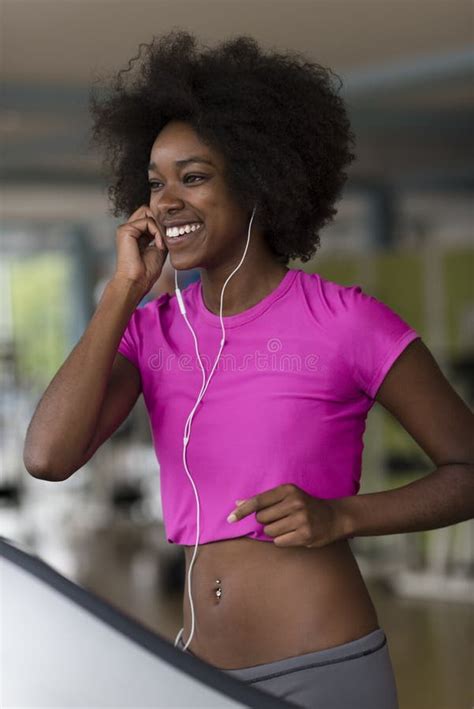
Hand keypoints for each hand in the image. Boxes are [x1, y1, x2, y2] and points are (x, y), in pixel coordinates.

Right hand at [113, 204, 167, 294]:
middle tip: (167, 237)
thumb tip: (170, 226)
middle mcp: (129, 230)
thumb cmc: (146, 272)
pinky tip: (158, 245)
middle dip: (161, 221)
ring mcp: (126, 228)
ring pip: (148, 213)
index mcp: (136, 235)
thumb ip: (161, 236)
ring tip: (162, 243)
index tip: (170, 238)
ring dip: (160, 227)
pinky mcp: (126, 230)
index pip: (150, 217)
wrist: (137, 282)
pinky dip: (157, 232)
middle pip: (148, 210)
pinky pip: (147, 221)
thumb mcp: (159, 249)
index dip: (162, 224)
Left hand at [226, 483, 345, 547]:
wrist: (334, 517)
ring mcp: (300, 519)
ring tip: (288, 526)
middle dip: (266, 521)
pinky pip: (279, 541)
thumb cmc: (305, 506)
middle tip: (280, 518)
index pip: (258, 501)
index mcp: (288, 490)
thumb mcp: (286, 496)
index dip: (242, 510)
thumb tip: (237, 503)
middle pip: (262, 518)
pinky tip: (293, 534)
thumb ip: (263, 500)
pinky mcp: (305, 535)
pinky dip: (282, 540)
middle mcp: (294, 503)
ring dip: (274, 531)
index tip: (230, 518)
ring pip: (269, 531)